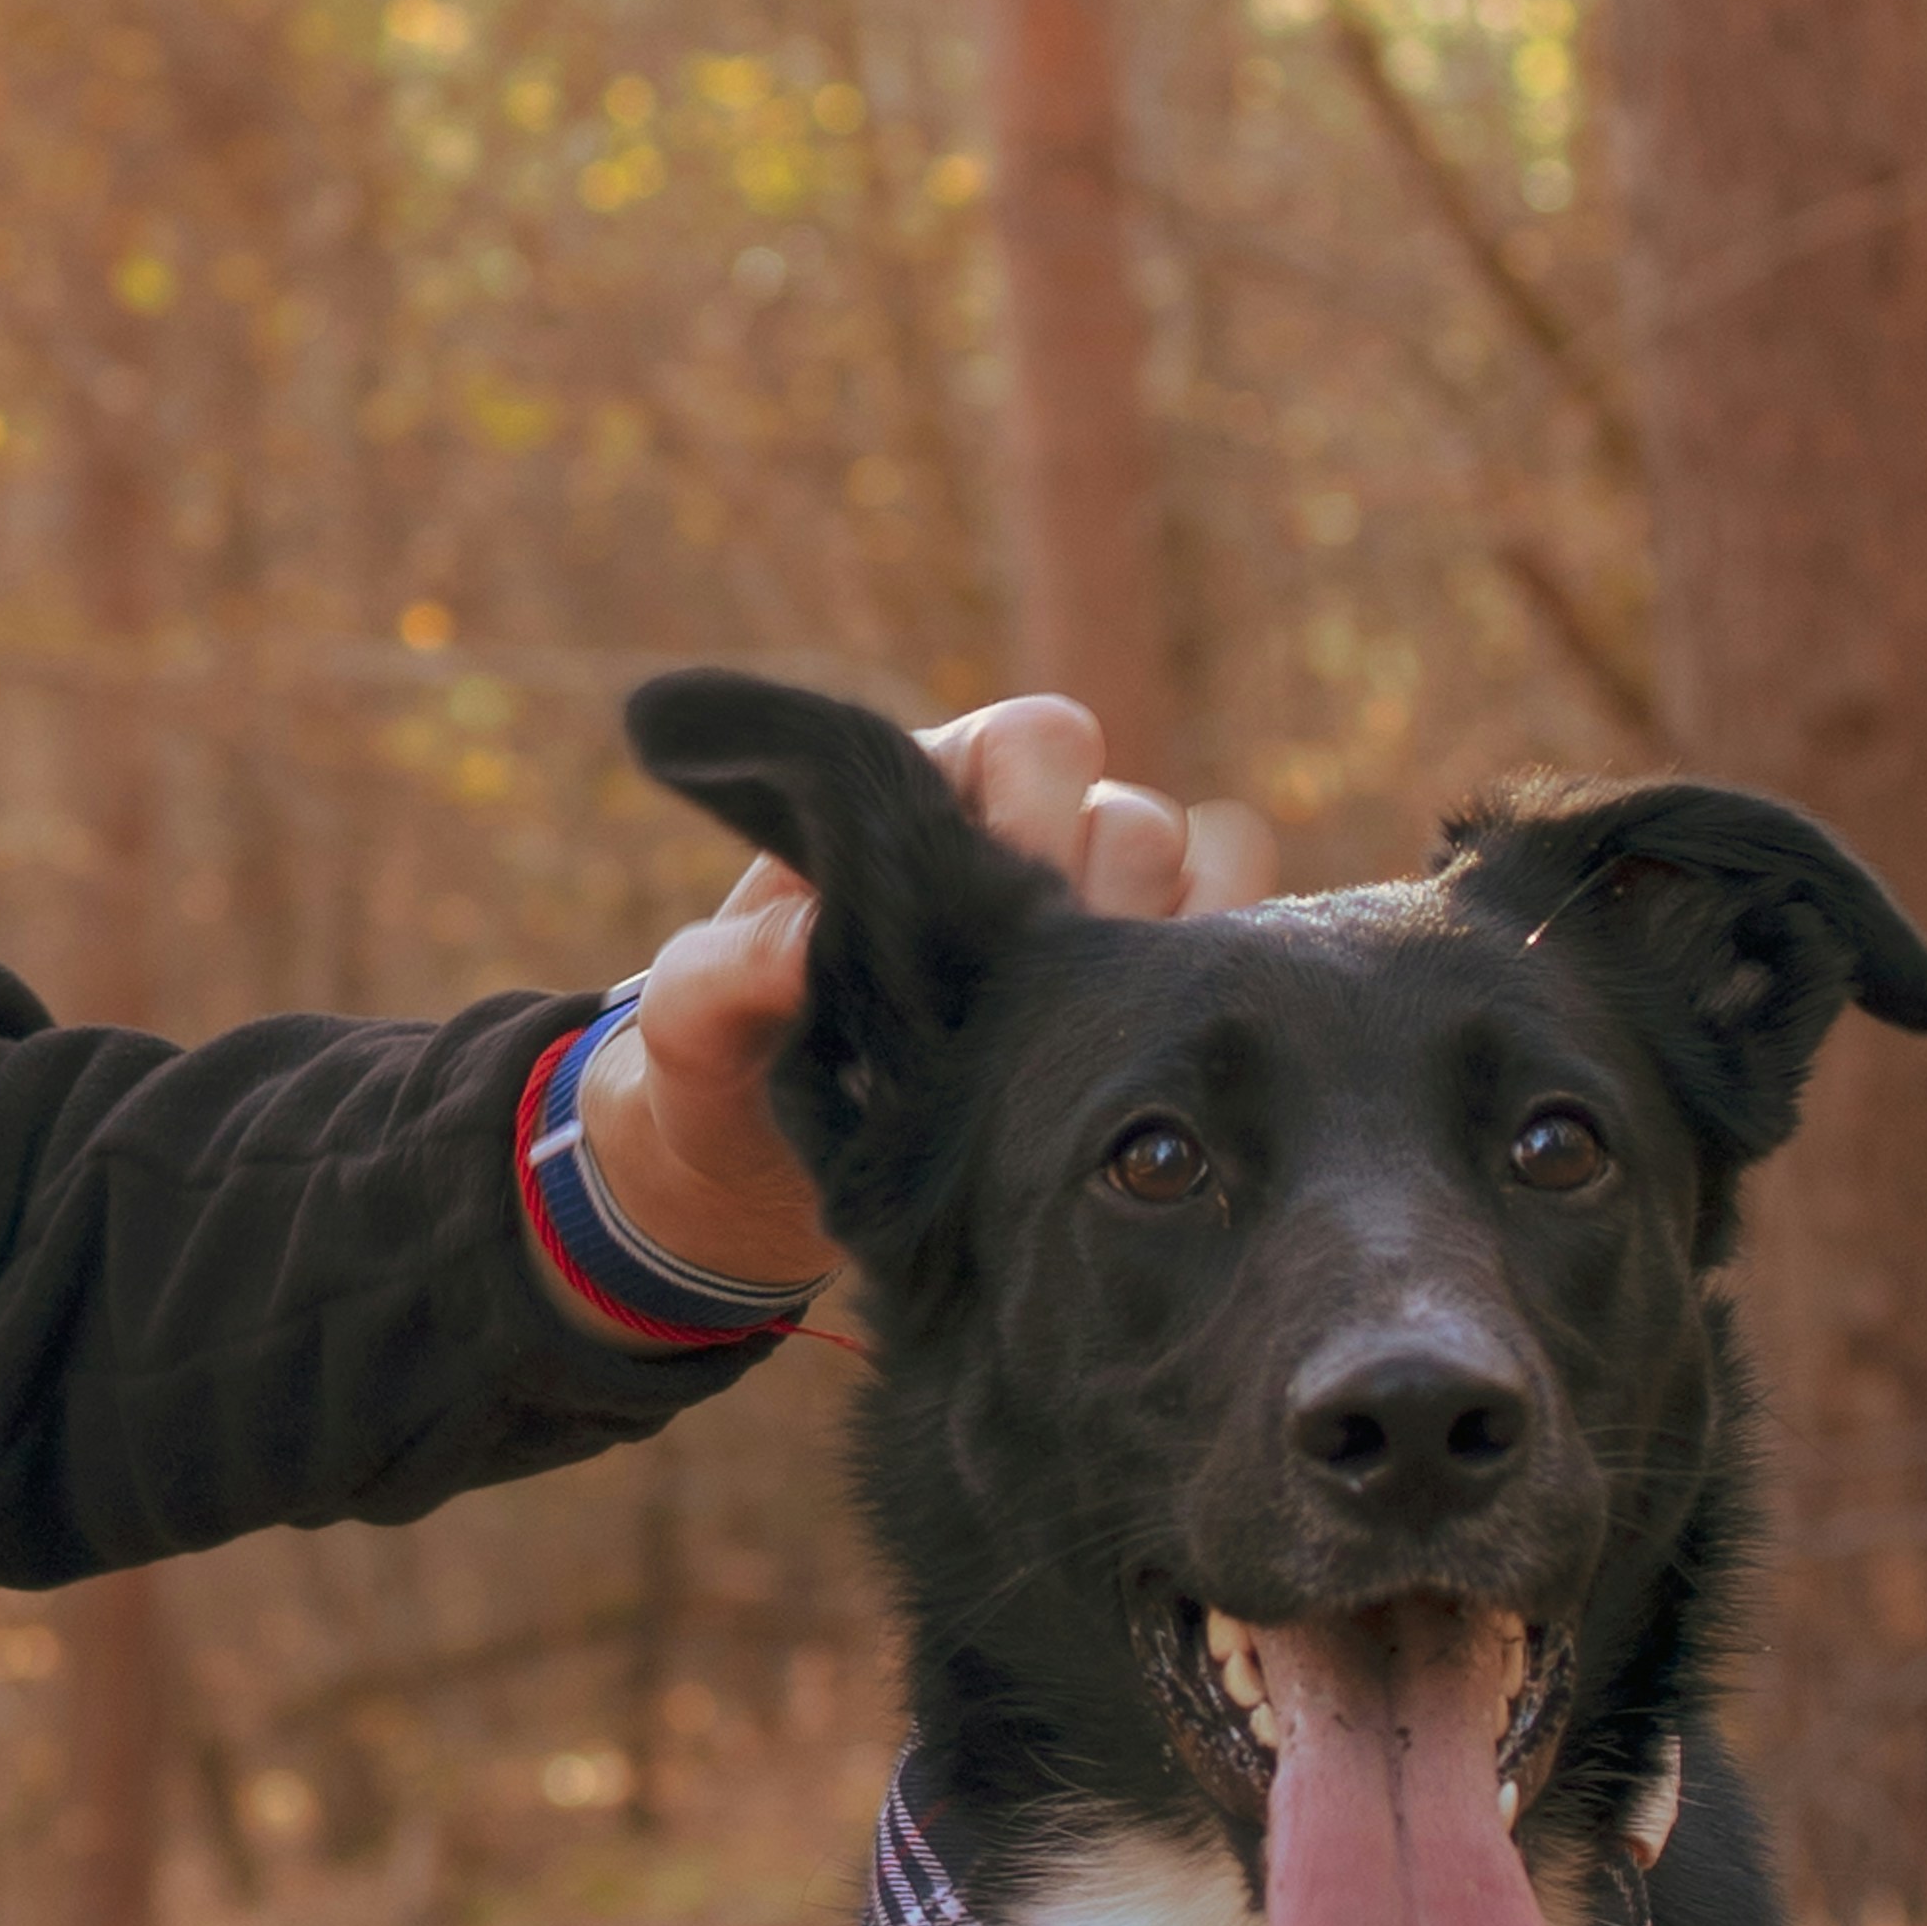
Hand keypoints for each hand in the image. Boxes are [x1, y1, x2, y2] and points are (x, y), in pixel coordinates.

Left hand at [581, 692, 1282, 1302]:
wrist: (773, 1184)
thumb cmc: (726, 1072)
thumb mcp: (691, 1030)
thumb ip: (720, 978)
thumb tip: (804, 942)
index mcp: (931, 799)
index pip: (1042, 741)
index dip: (1039, 809)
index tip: (1003, 903)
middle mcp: (1033, 838)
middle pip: (1136, 818)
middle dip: (1104, 904)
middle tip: (1046, 1000)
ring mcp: (1103, 912)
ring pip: (1202, 875)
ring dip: (1165, 951)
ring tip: (1092, 1040)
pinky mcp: (1148, 994)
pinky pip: (1235, 937)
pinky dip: (1212, 983)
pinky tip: (1148, 1057)